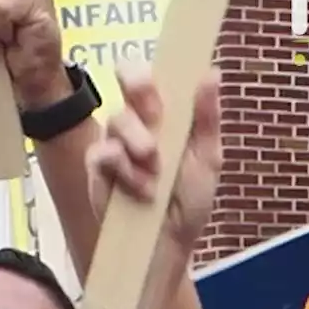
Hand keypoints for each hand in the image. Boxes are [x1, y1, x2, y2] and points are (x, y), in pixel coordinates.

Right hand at [86, 63, 221, 252]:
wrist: (167, 245)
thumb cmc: (189, 202)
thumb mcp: (207, 159)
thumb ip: (206, 118)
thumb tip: (210, 72)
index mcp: (166, 113)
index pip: (153, 74)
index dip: (153, 63)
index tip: (161, 72)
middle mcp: (138, 123)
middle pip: (127, 82)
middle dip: (141, 93)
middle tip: (154, 113)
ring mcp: (115, 145)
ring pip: (116, 119)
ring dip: (139, 143)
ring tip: (155, 173)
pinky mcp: (98, 172)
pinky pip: (103, 154)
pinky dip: (124, 170)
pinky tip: (142, 190)